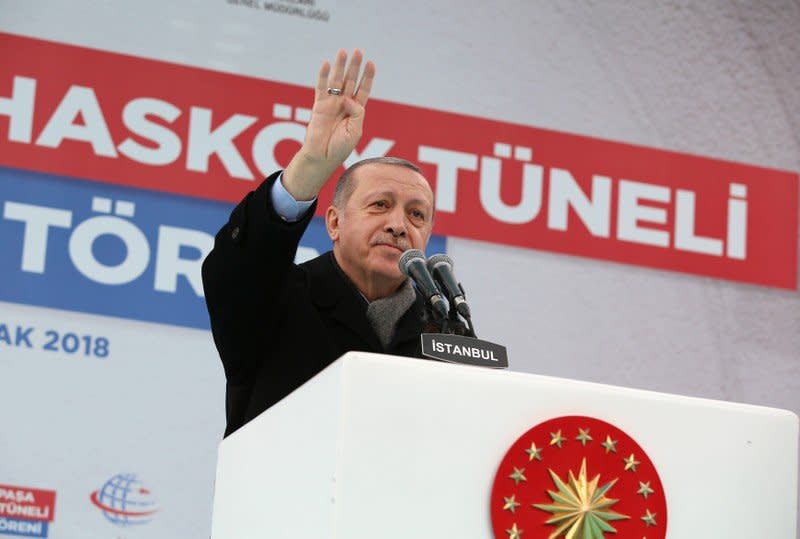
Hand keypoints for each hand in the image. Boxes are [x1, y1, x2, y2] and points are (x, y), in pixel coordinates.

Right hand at [283, 49, 375, 200]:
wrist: (322, 156)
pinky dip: (323, 76)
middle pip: (351, 81)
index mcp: (356, 111)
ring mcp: (331, 104)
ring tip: (343, 51)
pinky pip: (321, 88)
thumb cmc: (340, 147)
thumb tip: (348, 97)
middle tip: (358, 51)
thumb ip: (357, 112)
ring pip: (337, 81)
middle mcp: (344, 105)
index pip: (363, 89)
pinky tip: (327, 64)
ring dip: (340, 66)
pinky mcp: (319, 105)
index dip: (367, 77)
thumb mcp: (356, 130)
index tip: (371, 63)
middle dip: (354, 66)